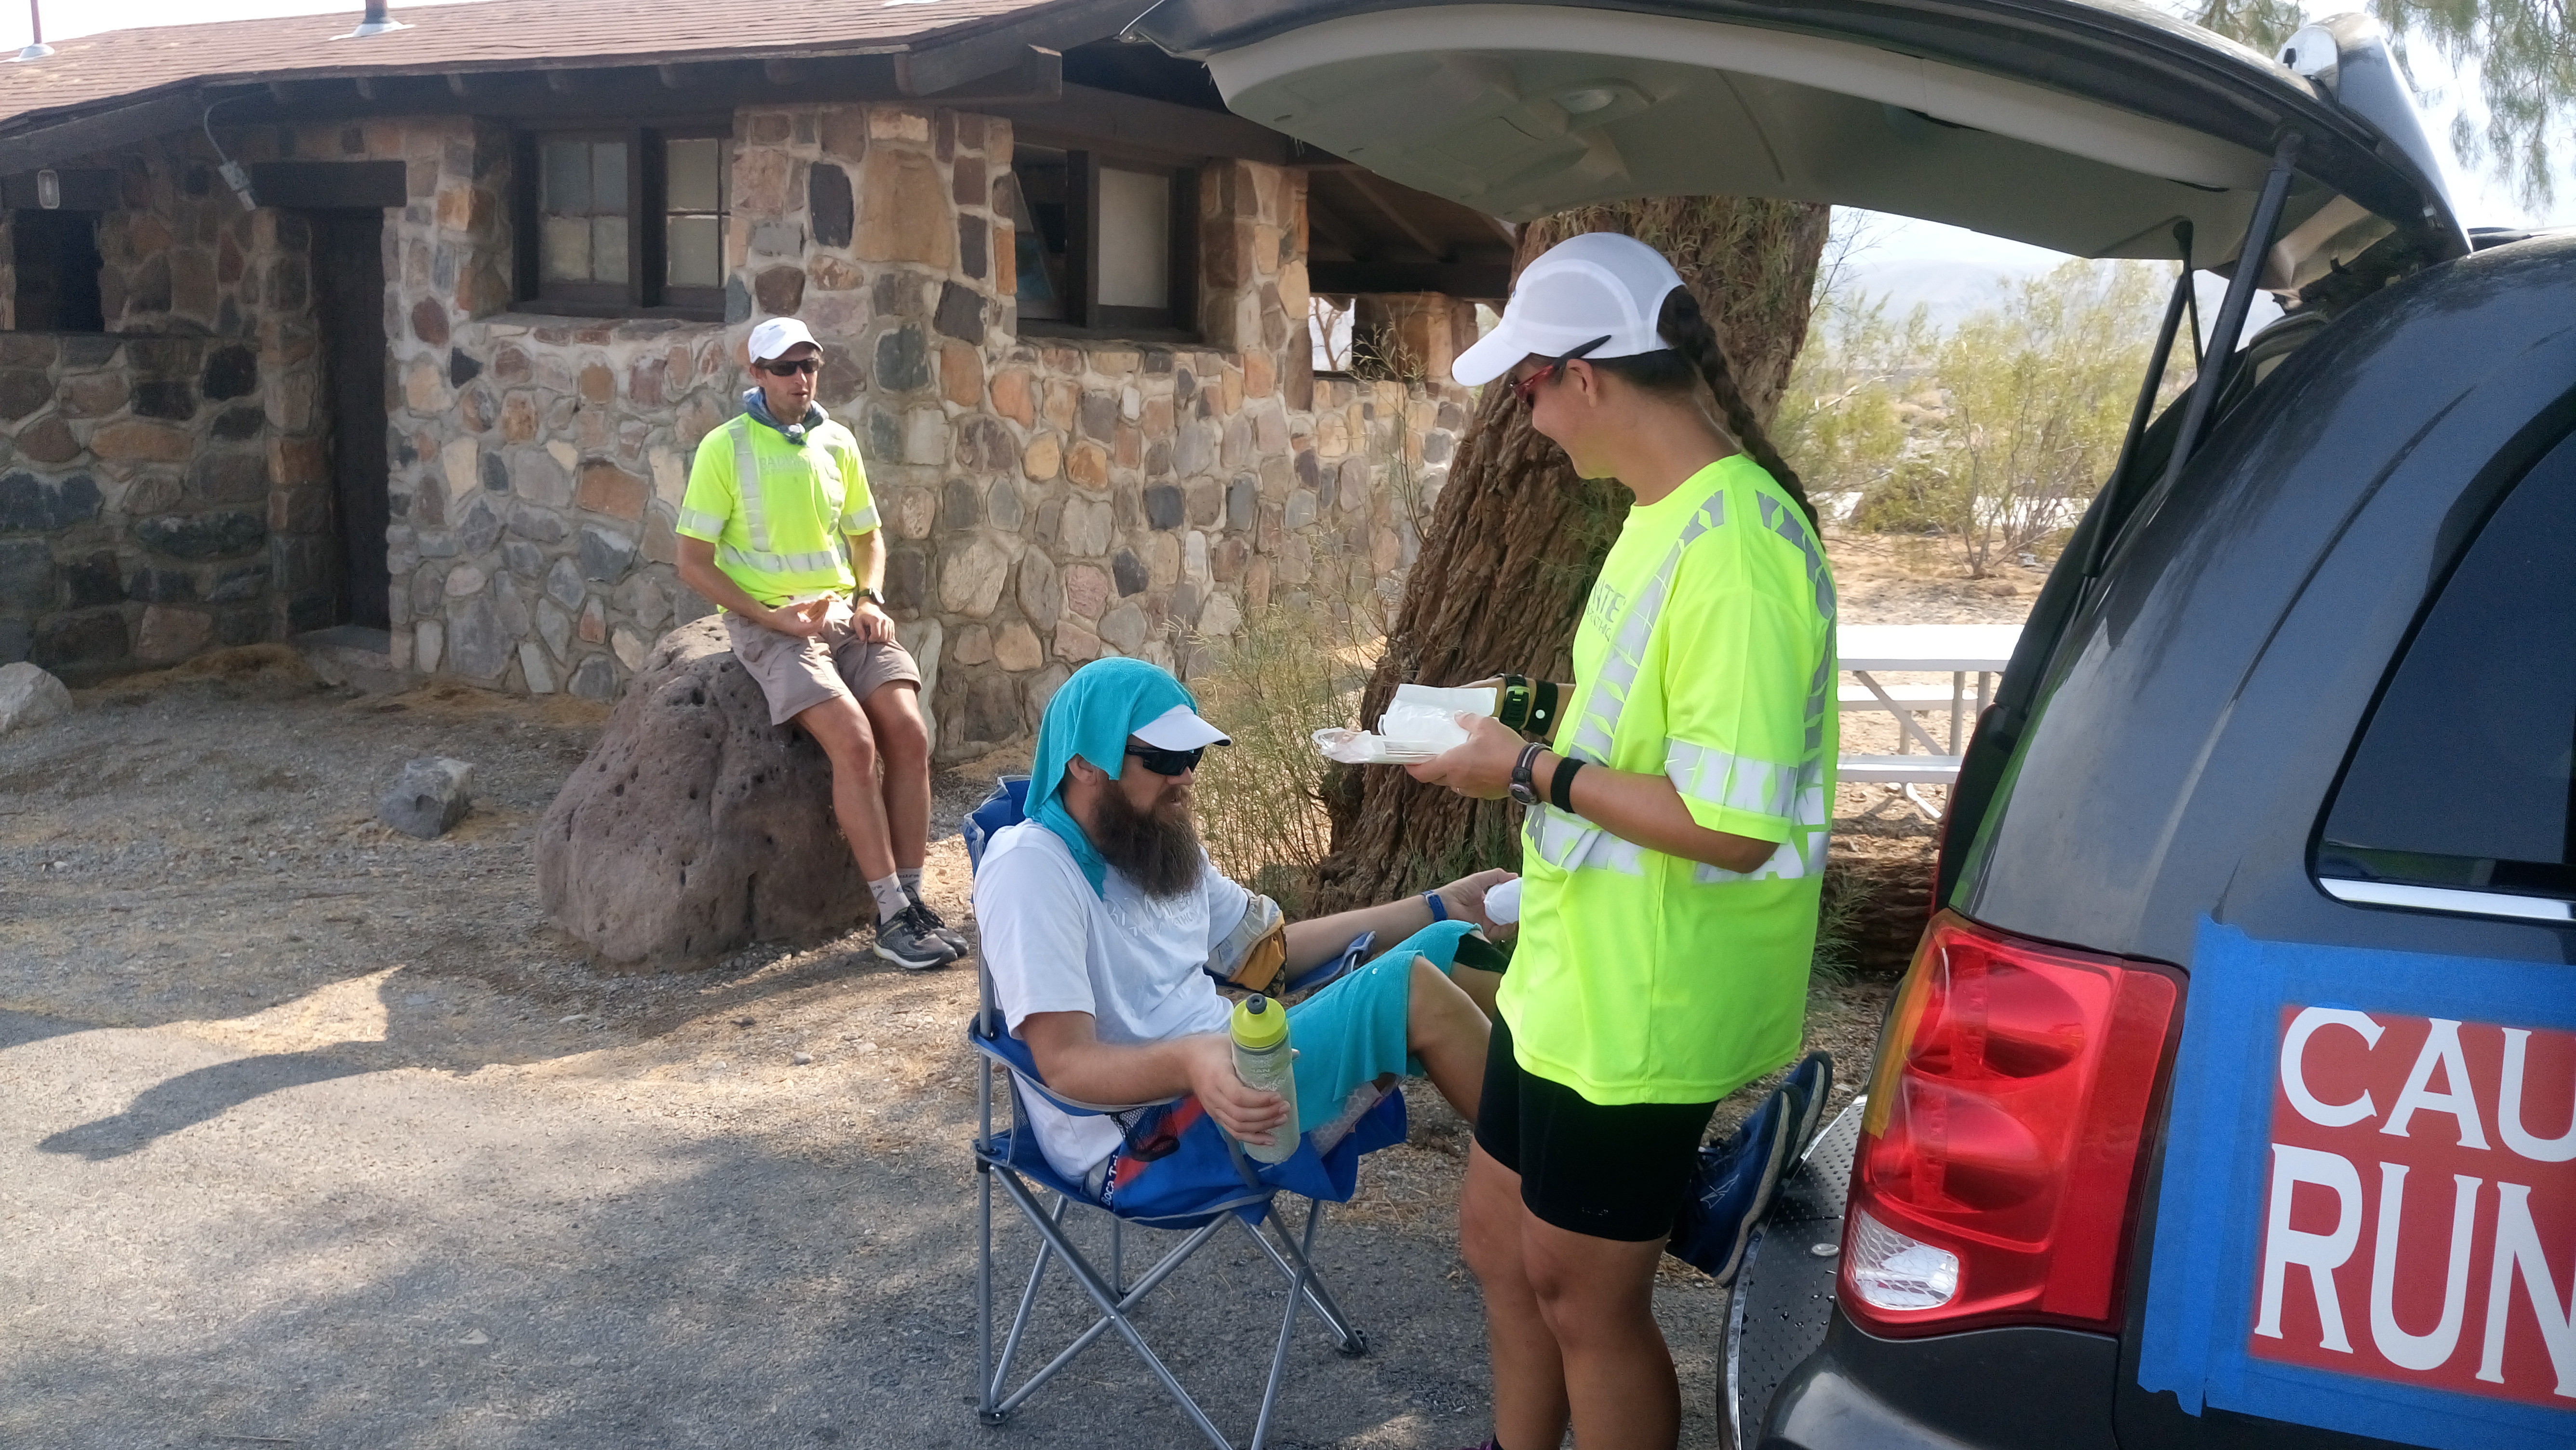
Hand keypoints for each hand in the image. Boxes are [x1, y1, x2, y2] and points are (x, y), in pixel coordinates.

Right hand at [764, 597, 832, 638]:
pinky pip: (812, 627)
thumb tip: (816, 601)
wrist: (771, 620)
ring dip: (819, 618)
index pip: (817, 623)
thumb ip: (805, 605)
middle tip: (824, 607)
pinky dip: (815, 621)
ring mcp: (802, 633)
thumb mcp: (793, 608)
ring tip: (820, 609)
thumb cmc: (781, 614)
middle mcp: (803, 633)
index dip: (822, 615)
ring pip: (816, 628)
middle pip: (819, 626)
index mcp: (802, 628)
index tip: (824, 607)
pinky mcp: (801, 632)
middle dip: (823, 616)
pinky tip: (814, 613)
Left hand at [851, 599, 894, 643]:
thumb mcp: (856, 621)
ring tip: (876, 637)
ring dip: (882, 640)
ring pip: (888, 637)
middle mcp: (884, 620)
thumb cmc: (861, 614)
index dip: (871, 640)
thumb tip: (863, 640)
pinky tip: (881, 636)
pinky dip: (886, 638)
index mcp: (875, 619)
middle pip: (883, 637)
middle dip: (877, 641)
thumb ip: (859, 630)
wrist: (869, 606)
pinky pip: (892, 635)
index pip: (876, 635)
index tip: (867, 638)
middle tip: (871, 638)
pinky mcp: (891, 623)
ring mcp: (889, 621)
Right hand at [1181, 1033, 1291, 1146]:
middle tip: (1285, 1107)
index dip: (1259, 1100)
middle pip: (1240, 1115)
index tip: (1278, 1096)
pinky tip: (1269, 1140)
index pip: (1238, 1095)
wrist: (1185, 1063)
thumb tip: (1294, 1054)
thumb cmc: (1211, 1049)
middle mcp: (1214, 1097)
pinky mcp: (1215, 1116)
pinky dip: (1253, 1138)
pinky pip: (1233, 1132)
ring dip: (1262, 1126)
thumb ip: (1260, 1048)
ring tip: (1282, 1119)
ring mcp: (1214, 1109)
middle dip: (1266, 1114)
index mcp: (1217, 1076)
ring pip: (1238, 1126)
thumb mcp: (1233, 1042)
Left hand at [1406, 712, 1529, 799]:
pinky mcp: (1483, 794)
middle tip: (1432, 754)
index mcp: (1452, 764)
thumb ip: (1467, 720)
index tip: (1407, 760)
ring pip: (1451, 782)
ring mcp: (1470, 789)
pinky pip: (1467, 786)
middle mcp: (1457, 780)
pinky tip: (1476, 765)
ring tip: (1456, 758)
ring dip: (1449, 772)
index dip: (1411, 767)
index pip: (1422, 772)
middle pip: (1434, 778)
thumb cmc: (1504, 747)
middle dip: (1430, 767)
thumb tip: (1458, 717)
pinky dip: (1465, 777)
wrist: (1529, 771)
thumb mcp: (1485, 724)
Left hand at [1433, 867, 1518, 936]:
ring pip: (1507, 924)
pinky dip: (1509, 929)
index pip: (1505, 899)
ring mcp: (1488, 923)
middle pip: (1508, 913)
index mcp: (1487, 900)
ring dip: (1517, 920)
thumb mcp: (1479, 879)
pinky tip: (1515, 922)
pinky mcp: (1485, 932)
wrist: (1444, 907)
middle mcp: (1489, 913)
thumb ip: (1496, 876)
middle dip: (1519, 910)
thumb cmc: (1458, 891)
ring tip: (1525, 914)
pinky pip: (1500, 933)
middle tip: (1529, 905)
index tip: (1526, 893)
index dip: (1515, 897)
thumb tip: (1515, 875)